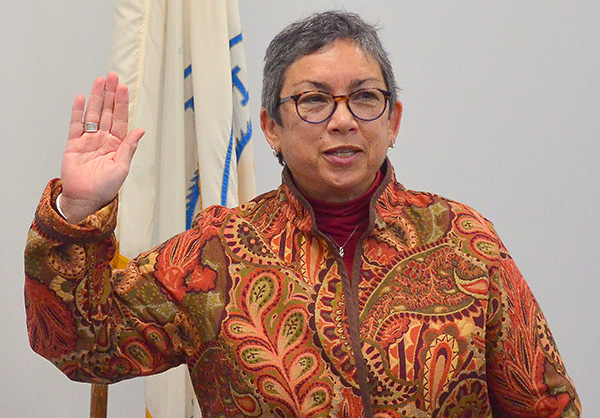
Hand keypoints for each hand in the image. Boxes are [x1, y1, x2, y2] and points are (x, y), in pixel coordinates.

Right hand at [60, 72, 143, 222]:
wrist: (85, 198)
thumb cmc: (106, 187)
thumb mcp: (122, 168)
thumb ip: (129, 148)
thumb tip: (140, 130)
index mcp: (117, 144)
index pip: (120, 119)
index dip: (122, 103)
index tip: (123, 87)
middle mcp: (104, 139)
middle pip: (107, 111)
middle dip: (110, 94)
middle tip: (112, 76)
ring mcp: (88, 140)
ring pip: (92, 114)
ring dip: (95, 97)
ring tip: (99, 81)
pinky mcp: (74, 144)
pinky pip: (76, 125)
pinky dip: (77, 112)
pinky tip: (80, 98)